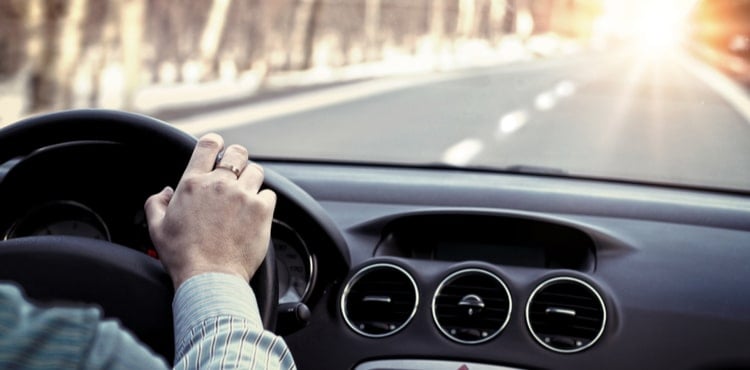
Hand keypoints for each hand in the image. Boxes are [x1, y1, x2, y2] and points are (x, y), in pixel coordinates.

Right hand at [144, 133, 275, 288]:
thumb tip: (166, 192)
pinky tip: (256, 214)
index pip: (208, 144)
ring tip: (246, 198)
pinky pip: (269, 194)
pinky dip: (265, 202)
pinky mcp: (262, 209)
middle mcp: (219, 184)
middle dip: (237, 160)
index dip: (216, 143)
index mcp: (193, 183)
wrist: (209, 278)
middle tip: (236, 174)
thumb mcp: (157, 228)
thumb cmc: (183, 257)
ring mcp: (242, 195)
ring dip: (252, 181)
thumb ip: (156, 203)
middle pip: (238, 152)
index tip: (218, 149)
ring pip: (256, 171)